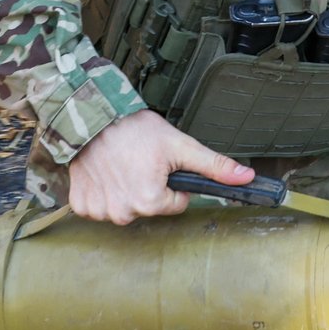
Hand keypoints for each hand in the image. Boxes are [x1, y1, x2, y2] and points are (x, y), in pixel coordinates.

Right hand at [67, 110, 253, 224]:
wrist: (91, 116)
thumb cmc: (133, 129)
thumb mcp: (179, 145)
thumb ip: (214, 165)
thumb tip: (246, 178)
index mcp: (150, 201)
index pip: (176, 204)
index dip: (172, 183)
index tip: (159, 164)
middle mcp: (123, 212)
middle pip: (150, 207)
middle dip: (149, 186)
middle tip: (139, 161)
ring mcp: (100, 210)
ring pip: (126, 208)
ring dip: (125, 190)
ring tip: (121, 165)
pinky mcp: (82, 205)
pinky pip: (100, 207)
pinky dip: (103, 192)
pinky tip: (105, 173)